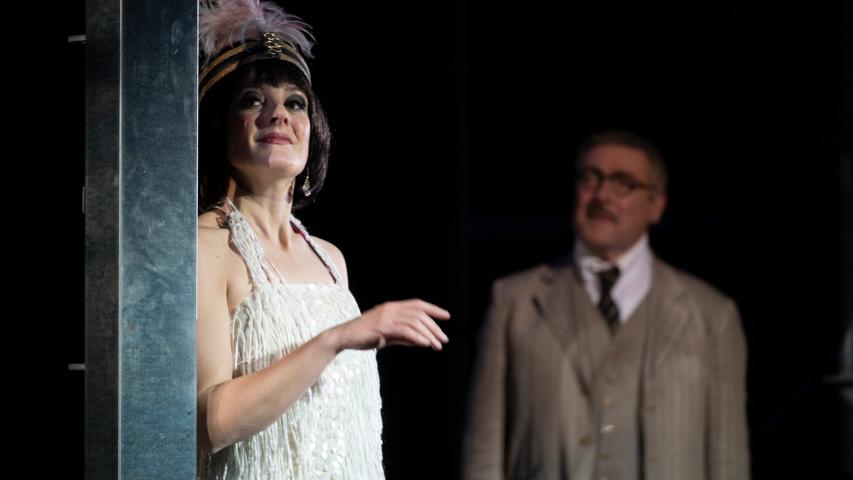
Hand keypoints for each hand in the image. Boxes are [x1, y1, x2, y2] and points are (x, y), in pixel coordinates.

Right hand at [330, 299, 449, 351]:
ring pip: (414, 322)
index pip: (417, 304)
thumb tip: (423, 340)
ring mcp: (385, 317)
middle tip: (444, 339)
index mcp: (392, 307)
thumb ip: (404, 336)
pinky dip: (417, 337)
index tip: (446, 316)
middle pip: (419, 314)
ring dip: (428, 334)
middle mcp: (390, 308)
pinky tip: (425, 344)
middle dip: (434, 326)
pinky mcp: (382, 327)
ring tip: (437, 345)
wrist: (344, 337)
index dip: (433, 309)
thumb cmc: (365, 336)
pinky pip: (404, 331)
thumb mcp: (388, 335)